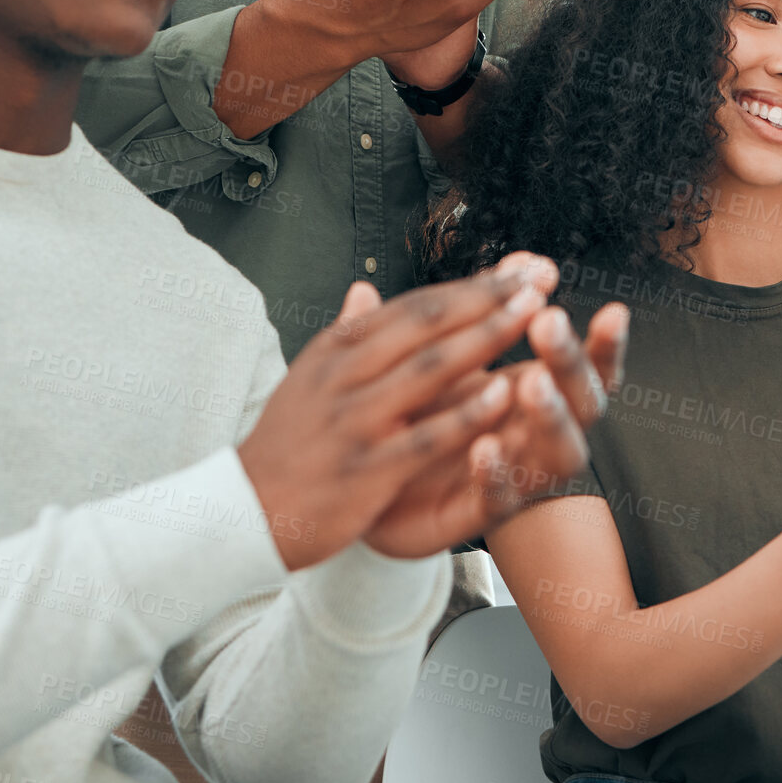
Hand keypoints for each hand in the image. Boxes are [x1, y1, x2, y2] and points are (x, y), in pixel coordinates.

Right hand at [236, 256, 561, 569]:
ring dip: (485, 337)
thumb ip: (347, 334)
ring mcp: (354, 421)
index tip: (517, 270)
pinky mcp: (364, 469)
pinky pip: (423, 437)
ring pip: (429, 369)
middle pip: (426, 324)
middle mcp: (344, 376)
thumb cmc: (286, 446)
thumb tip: (364, 289)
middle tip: (538, 277)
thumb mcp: (308, 378)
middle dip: (487, 297)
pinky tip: (503, 395)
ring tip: (532, 314)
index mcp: (337, 350)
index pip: (413, 306)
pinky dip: (464, 415)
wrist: (242, 512)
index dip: (470, 285)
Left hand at [364, 293, 629, 556]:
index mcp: (538, 391)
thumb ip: (493, 308)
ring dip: (550, 417)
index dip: (607, 344)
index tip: (614, 312)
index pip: (590, 367)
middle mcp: (540, 433)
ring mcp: (519, 474)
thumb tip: (528, 259)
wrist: (377, 482)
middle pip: (585, 403)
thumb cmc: (428, 412)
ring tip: (529, 383)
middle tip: (550, 326)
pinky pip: (500, 500)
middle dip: (572, 363)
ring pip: (562, 454)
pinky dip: (497, 474)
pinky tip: (483, 447)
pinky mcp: (481, 511)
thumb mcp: (457, 351)